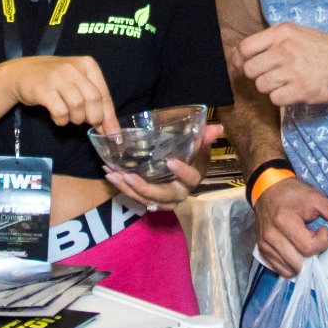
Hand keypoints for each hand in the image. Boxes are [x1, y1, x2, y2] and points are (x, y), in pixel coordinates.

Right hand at [2, 55, 118, 132]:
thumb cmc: (55, 79)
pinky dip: (62, 120)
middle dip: (93, 118)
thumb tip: (109, 128)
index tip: (113, 134)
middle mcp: (73, 68)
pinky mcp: (43, 89)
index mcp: (87, 64)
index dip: (109, 116)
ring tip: (70, 116)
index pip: (104, 93)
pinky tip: (58, 117)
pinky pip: (60, 111)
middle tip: (86, 122)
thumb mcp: (77, 83)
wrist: (22, 73)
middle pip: (93, 100)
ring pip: (77, 106)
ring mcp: (57, 77)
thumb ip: (94, 101)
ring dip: (76, 118)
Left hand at [107, 122, 221, 209]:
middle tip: (129, 176)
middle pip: (163, 196)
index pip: (190, 178)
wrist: (179, 171)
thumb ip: (203, 137)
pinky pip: (135, 197)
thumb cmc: (188, 157)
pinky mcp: (149, 200)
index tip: (170, 161)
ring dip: (128, 188)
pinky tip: (110, 173)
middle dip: (145, 188)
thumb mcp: (196, 147)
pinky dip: (122, 187)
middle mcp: (178, 194)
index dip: (182, 172)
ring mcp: (162, 200)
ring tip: (113, 174)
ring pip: (145, 200)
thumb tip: (218, 127)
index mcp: (191, 180)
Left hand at [238, 23, 327, 106]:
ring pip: (261, 85)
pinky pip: (276, 99)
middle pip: (250, 69)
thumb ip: (271, 41)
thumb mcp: (297, 34)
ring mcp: (294, 70)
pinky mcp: (302, 89)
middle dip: (258, 75)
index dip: (243, 59)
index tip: (251, 65)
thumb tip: (239, 55)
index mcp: (283, 33)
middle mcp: (286, 49)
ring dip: (270, 88)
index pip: (245, 48)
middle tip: (272, 75)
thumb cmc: (322, 48)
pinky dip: (282, 98)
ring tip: (285, 83)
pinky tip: (293, 91)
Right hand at [252, 176, 327, 276]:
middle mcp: (271, 236)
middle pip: (300, 263)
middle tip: (311, 236)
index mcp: (284, 221)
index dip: (321, 241)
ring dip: (303, 261)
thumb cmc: (293, 193)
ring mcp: (264, 246)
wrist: (268, 188)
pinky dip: (292, 265)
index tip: (321, 228)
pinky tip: (295, 249)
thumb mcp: (316, 198)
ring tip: (302, 241)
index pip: (309, 248)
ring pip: (291, 271)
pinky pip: (281, 271)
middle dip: (312, 253)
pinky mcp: (262, 251)